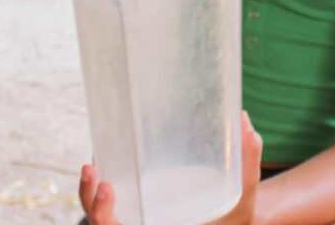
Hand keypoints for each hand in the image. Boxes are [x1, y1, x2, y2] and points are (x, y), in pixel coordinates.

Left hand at [78, 111, 262, 224]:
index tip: (106, 190)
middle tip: (94, 174)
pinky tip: (100, 165)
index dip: (106, 218)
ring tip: (90, 168)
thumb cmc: (234, 217)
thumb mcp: (242, 196)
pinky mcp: (138, 210)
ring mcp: (140, 222)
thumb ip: (246, 164)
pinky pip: (109, 207)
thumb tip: (244, 120)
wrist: (228, 222)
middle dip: (92, 206)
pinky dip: (97, 191)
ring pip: (101, 220)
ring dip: (88, 195)